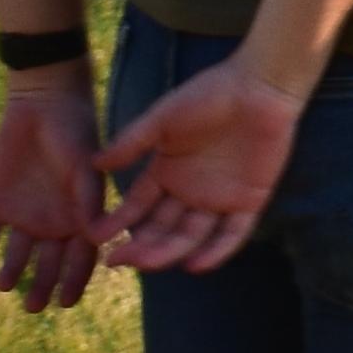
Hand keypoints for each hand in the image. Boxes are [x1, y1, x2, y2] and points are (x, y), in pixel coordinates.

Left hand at [0, 74, 109, 311]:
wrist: (41, 104)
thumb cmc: (74, 133)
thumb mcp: (85, 167)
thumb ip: (87, 201)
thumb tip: (94, 238)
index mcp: (79, 218)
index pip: (80, 259)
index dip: (74, 282)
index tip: (66, 303)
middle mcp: (52, 222)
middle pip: (46, 265)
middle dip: (41, 287)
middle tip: (32, 307)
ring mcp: (23, 214)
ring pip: (16, 255)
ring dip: (10, 272)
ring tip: (3, 285)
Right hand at [100, 57, 306, 272]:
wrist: (258, 87)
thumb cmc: (208, 95)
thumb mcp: (163, 119)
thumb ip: (132, 143)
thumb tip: (94, 164)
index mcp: (167, 172)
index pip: (138, 207)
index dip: (118, 223)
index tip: (96, 237)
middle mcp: (190, 192)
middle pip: (162, 228)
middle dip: (140, 245)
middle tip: (118, 260)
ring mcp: (219, 199)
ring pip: (191, 235)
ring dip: (169, 251)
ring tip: (148, 263)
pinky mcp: (249, 201)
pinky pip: (232, 234)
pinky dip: (216, 251)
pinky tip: (195, 265)